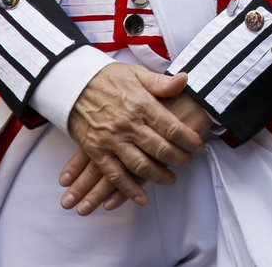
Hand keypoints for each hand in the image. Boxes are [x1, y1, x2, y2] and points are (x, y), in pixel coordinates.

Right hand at [60, 64, 204, 214]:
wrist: (73, 83)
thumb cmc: (108, 78)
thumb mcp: (137, 74)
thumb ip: (161, 83)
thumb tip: (185, 79)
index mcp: (141, 104)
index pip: (172, 128)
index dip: (189, 140)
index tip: (198, 146)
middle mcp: (128, 124)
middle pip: (160, 149)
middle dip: (179, 159)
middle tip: (187, 162)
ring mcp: (112, 140)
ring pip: (141, 166)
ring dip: (159, 176)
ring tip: (171, 179)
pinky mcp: (96, 150)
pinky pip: (115, 175)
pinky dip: (129, 189)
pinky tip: (142, 197)